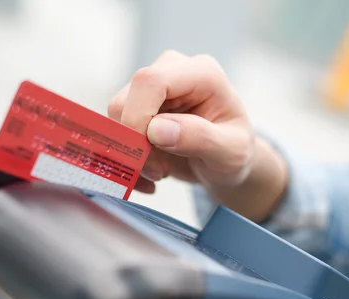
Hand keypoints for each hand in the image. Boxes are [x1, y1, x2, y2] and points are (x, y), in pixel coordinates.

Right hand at [108, 51, 287, 221]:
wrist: (225, 163)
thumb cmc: (234, 152)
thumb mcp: (230, 152)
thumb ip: (199, 138)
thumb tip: (156, 129)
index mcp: (202, 74)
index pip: (152, 81)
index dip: (138, 116)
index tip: (145, 154)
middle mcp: (172, 72)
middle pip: (125, 100)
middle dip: (134, 144)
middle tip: (160, 172)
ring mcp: (151, 89)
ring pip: (115, 118)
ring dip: (130, 154)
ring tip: (160, 172)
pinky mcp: (137, 108)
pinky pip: (114, 132)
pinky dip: (126, 160)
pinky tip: (149, 175)